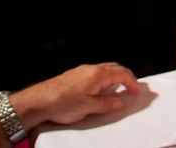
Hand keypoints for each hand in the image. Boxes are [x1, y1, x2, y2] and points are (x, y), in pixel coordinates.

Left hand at [17, 62, 139, 126]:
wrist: (40, 100)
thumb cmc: (62, 103)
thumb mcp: (88, 107)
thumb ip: (107, 104)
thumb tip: (119, 101)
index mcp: (98, 75)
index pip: (122, 74)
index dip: (132, 82)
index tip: (136, 91)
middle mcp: (91, 69)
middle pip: (115, 68)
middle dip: (125, 77)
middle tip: (130, 89)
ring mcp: (83, 70)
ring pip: (105, 69)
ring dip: (114, 77)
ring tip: (117, 90)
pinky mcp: (75, 75)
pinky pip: (96, 73)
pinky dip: (104, 79)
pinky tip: (100, 90)